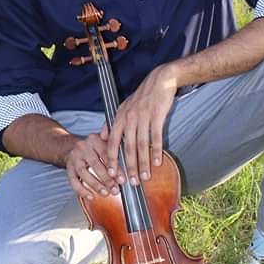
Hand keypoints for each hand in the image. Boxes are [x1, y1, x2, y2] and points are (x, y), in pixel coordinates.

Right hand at [64, 132, 123, 199]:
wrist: (72, 147)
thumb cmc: (94, 148)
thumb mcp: (103, 142)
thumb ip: (115, 147)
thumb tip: (131, 157)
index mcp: (94, 139)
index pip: (106, 154)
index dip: (115, 168)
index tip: (122, 180)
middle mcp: (83, 147)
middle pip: (95, 164)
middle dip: (106, 179)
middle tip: (116, 190)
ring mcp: (74, 158)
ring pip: (84, 173)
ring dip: (96, 185)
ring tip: (106, 193)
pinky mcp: (68, 168)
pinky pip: (73, 180)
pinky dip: (82, 190)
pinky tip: (91, 196)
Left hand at [104, 63, 177, 186]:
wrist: (159, 80)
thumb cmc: (142, 96)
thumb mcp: (124, 106)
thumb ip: (113, 122)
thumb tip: (103, 136)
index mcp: (120, 117)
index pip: (113, 142)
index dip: (112, 159)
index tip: (113, 174)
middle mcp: (129, 118)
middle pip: (127, 147)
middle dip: (129, 167)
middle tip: (131, 182)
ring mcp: (143, 117)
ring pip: (142, 145)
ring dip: (143, 163)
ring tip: (145, 177)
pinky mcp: (156, 115)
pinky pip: (155, 137)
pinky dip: (156, 151)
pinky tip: (157, 162)